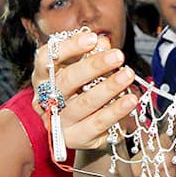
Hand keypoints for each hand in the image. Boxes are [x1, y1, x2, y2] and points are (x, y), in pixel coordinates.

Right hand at [31, 31, 138, 149]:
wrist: (84, 126)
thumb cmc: (83, 91)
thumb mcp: (86, 70)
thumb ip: (92, 54)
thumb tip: (103, 42)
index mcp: (44, 77)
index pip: (47, 58)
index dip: (69, 47)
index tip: (92, 38)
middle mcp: (46, 100)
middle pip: (67, 80)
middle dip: (94, 66)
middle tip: (118, 56)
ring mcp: (59, 121)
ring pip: (84, 103)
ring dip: (110, 88)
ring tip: (128, 75)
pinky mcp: (76, 137)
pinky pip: (98, 123)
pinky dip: (116, 110)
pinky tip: (131, 99)